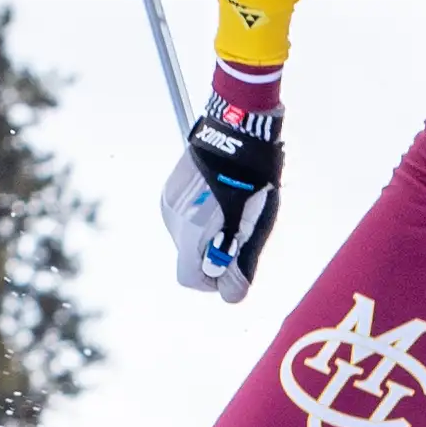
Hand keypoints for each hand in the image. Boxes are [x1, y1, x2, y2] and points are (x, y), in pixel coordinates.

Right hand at [160, 75, 283, 302]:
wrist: (237, 130)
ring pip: (188, 237)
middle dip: (215, 254)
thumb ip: (241, 263)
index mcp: (192, 232)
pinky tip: (222, 196)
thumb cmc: (254, 180)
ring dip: (209, 234)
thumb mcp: (257, 225)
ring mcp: (168, 203)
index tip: (232, 268)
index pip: (190, 279)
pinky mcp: (170, 190)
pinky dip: (202, 217)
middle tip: (242, 232)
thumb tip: (231, 295)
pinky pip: (184, 217)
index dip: (212, 282)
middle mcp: (172, 220)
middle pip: (190, 258)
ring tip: (235, 208)